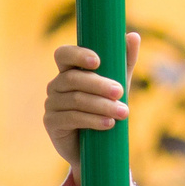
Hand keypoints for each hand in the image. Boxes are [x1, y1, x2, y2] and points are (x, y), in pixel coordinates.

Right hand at [43, 33, 140, 172]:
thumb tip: (134, 36)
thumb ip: (124, 62)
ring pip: (75, 99)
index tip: (98, 61)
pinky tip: (108, 124)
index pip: (64, 54)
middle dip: (99, 85)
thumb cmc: (105, 111)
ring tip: (123, 113)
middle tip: (120, 92)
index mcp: (68, 70)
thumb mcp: (118, 85)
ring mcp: (51, 104)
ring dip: (101, 105)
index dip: (77, 55)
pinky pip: (71, 118)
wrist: (95, 149)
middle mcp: (56, 85)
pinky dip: (92, 120)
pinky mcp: (51, 123)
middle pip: (73, 79)